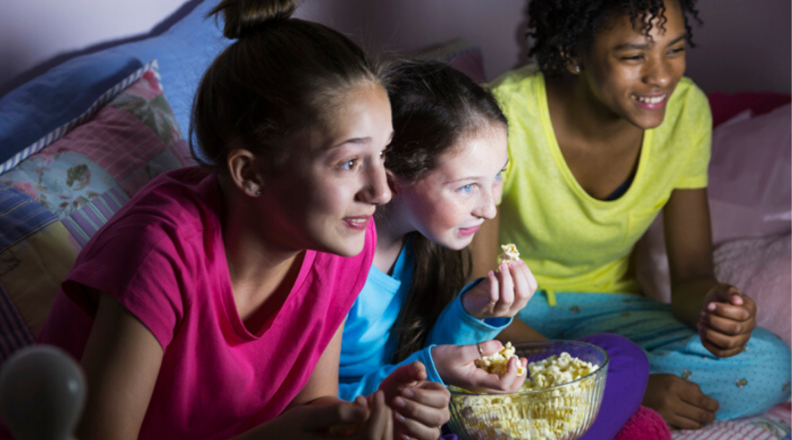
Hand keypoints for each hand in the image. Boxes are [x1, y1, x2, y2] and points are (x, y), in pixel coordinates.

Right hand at [265, 395, 390, 438]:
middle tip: (378, 398)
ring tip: (373, 406)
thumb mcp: (309, 417)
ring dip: (380, 427)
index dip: (379, 415)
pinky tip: (364, 418)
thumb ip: (337, 414)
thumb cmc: (288, 430)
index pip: (371, 438)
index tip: (377, 393)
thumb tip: (364, 409)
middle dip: (384, 420)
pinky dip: (371, 433)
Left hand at [378, 362, 448, 439]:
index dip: (423, 397)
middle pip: (438, 417)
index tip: (404, 392)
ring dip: (413, 424)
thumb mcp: (401, 375)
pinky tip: (399, 432)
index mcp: (440, 395)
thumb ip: (412, 369)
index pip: (442, 399)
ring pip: (432, 433)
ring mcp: (433, 429)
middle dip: (415, 410)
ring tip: (395, 414)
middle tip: (396, 402)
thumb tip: (422, 373)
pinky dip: (411, 439)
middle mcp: (441, 413)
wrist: (381, 405)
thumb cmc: (395, 387)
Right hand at [432, 341, 526, 392]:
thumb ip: (481, 349)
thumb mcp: (461, 351)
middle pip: (509, 389)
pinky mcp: (481, 378)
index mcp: (477, 382)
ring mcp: (482, 383)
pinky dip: (507, 370)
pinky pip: (499, 378)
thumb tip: (501, 346)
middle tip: (522, 359)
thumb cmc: (443, 358)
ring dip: (515, 373)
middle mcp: (482, 386)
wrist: (432, 364)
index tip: (512, 357)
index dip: (512, 372)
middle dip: (519, 375)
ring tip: (518, 358)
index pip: (503, 384)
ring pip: (506, 386)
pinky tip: (506, 358)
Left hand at [462, 260, 536, 318]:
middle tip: (510, 262)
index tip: (518, 260)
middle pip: (523, 294)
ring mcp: (501, 310)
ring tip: (501, 266)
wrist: (476, 303)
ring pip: (508, 298)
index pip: (531, 287)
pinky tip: (490, 273)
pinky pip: (493, 297)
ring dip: (506, 279)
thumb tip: (512, 259)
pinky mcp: (488, 309)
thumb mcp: (503, 281)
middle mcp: (514, 308)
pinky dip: (493, 283)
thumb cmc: (493, 290)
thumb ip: (510, 273)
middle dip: (518, 275)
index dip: (526, 272)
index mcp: (522, 300)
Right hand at [642, 374, 718, 429]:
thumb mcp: (672, 379)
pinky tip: (691, 422)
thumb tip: (706, 399)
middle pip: (700, 414)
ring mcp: (666, 414)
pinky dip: (690, 426)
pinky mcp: (662, 423)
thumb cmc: (655, 384)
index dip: (712, 405)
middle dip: (710, 416)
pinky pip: (683, 428)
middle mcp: (671, 401)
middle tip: (712, 415)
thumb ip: (689, 387)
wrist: (632, 392)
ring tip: (703, 419)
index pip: (702, 400)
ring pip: (693, 424)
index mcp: (674, 386)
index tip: (715, 406)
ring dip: (702, 423)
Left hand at [699, 283, 756, 357]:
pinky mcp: (733, 349)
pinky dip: (709, 345)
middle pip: (735, 329)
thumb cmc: (719, 297)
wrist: (712, 308)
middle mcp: (750, 325)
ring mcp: (742, 339)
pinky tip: (701, 334)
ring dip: (710, 334)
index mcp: (750, 309)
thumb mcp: (722, 289)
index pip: (742, 314)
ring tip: (700, 324)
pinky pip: (722, 353)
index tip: (709, 305)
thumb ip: (730, 291)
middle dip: (714, 321)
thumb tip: (737, 300)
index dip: (723, 311)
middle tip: (701, 314)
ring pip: (728, 343)